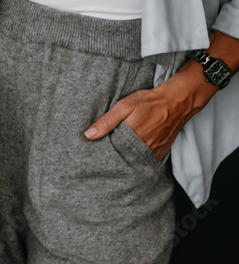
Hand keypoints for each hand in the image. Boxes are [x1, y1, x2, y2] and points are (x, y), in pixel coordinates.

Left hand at [83, 74, 201, 159]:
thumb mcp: (123, 107)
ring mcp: (154, 152)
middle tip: (103, 156)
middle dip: (114, 157)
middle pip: (123, 159)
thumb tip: (88, 135)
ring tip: (117, 154)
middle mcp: (143, 149)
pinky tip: (132, 152)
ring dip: (126, 158)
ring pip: (135, 160)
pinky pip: (147, 160)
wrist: (175, 103)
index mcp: (131, 139)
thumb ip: (106, 122)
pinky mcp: (161, 152)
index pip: (112, 153)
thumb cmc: (148, 102)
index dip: (103, 153)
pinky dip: (139, 158)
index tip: (94, 153)